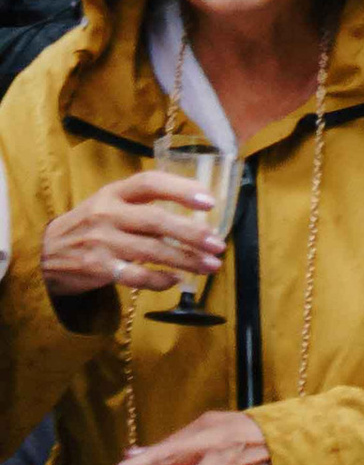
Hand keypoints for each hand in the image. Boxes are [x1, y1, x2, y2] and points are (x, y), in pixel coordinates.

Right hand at [42, 171, 223, 303]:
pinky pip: (137, 276)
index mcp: (114, 193)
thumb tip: (193, 212)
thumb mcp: (108, 203)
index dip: (181, 189)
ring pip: (152, 251)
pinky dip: (160, 280)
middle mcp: (108, 214)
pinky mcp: (98, 268)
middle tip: (218, 244)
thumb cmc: (88, 225)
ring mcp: (102, 242)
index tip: (209, 202)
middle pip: (157, 221)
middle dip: (192, 233)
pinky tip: (177, 281)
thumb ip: (142, 203)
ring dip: (186, 260)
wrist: (44, 253)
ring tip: (210, 266)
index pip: (150, 183)